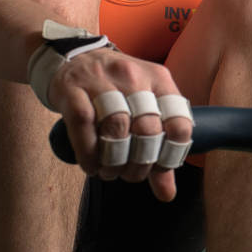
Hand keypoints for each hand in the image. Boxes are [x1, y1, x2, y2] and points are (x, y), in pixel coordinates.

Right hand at [46, 48, 192, 200]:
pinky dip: (89, 153)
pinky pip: (83, 124)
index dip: (171, 153)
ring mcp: (101, 81)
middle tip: (130, 174)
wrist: (72, 57)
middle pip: (147, 128)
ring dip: (114, 161)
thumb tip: (167, 193)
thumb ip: (157, 148)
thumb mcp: (142, 107)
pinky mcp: (72, 90)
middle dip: (140, 162)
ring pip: (117, 127)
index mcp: (158, 79)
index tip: (158, 167)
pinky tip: (91, 166)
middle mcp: (133, 76)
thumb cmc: (114, 89)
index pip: (179, 121)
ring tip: (110, 172)